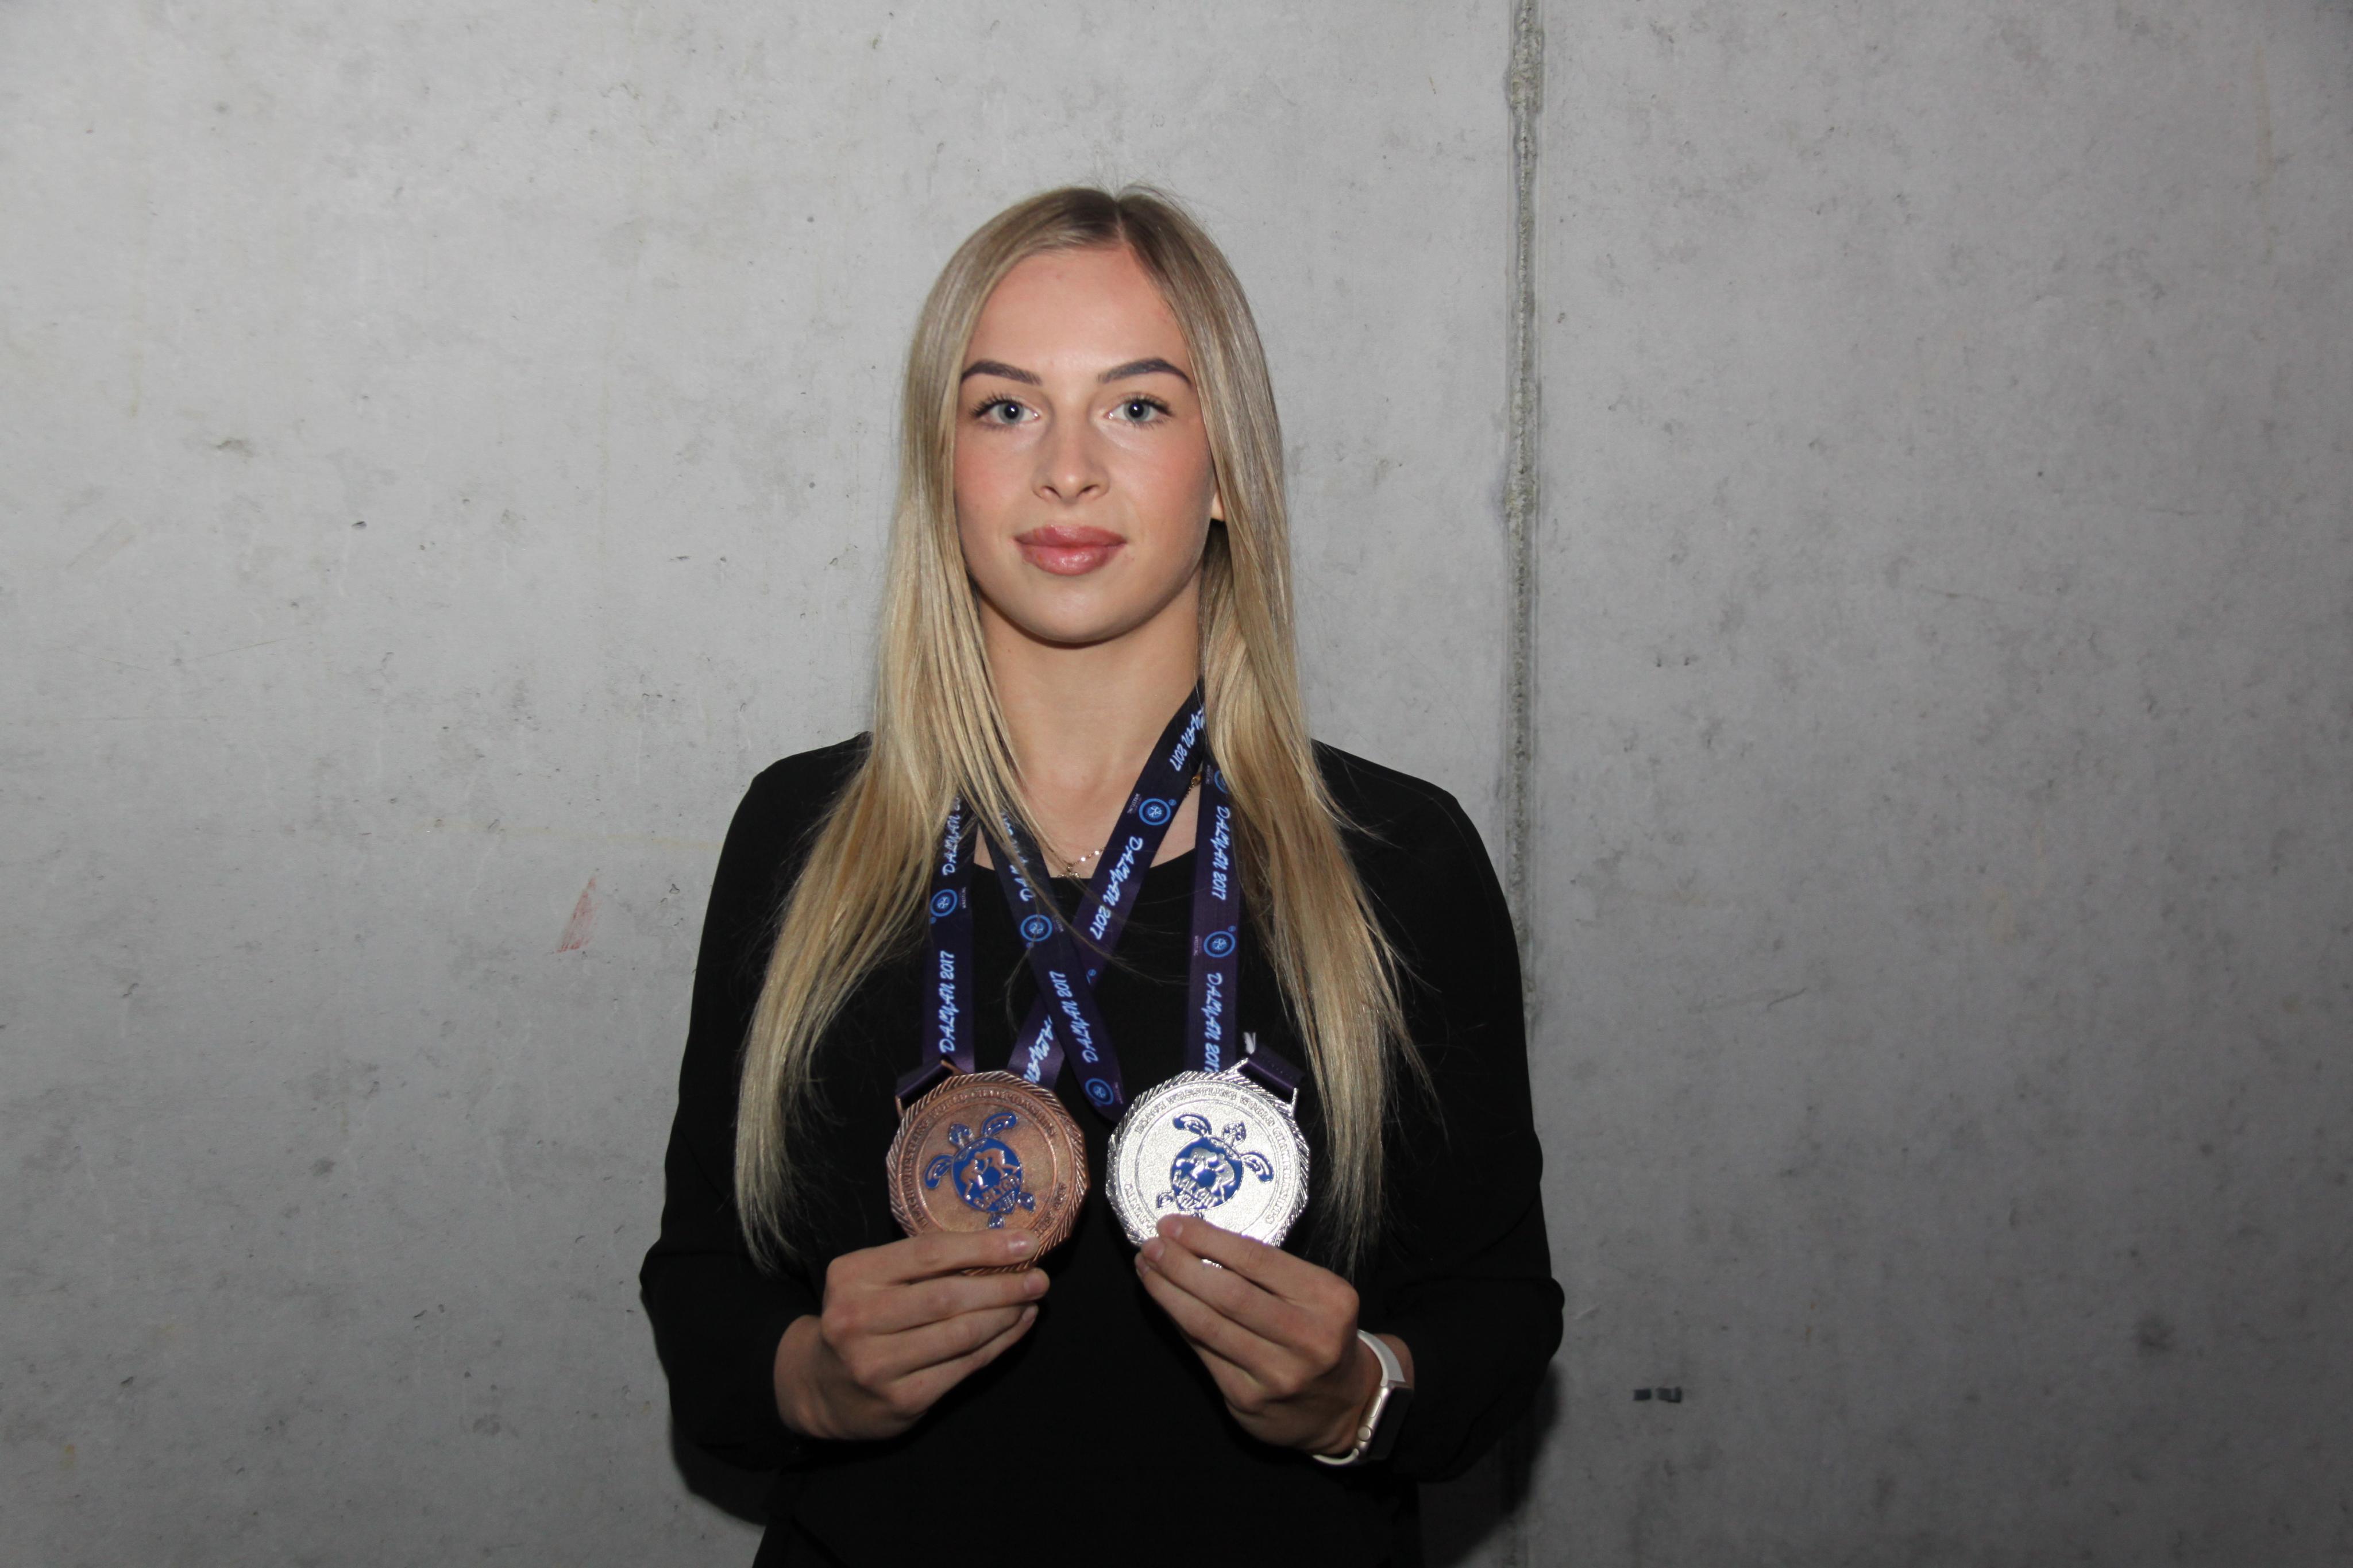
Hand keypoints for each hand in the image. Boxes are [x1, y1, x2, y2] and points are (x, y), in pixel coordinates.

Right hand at [774, 1230, 1048, 1440]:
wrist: (820, 1387)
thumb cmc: (860, 1318)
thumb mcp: (871, 1280)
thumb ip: (920, 1265)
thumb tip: (1000, 1246)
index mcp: (852, 1276)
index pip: (928, 1253)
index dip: (983, 1247)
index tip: (1026, 1241)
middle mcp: (858, 1319)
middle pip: (948, 1296)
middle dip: (1003, 1285)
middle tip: (1039, 1277)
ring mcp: (877, 1365)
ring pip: (961, 1334)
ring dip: (1006, 1315)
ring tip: (1030, 1301)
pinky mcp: (900, 1400)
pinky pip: (963, 1368)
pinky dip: (998, 1345)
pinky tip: (1016, 1328)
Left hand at [1134, 1215, 1410, 1455]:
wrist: (1343, 1404)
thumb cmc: (1321, 1333)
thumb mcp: (1317, 1295)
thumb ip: (1271, 1273)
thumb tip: (1199, 1242)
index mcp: (1328, 1299)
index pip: (1257, 1260)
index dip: (1208, 1239)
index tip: (1175, 1223)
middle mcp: (1307, 1338)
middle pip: (1228, 1294)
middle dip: (1180, 1265)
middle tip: (1152, 1245)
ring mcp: (1276, 1374)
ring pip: (1207, 1325)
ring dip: (1168, 1292)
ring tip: (1147, 1268)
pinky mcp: (1248, 1400)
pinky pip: (1202, 1352)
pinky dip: (1178, 1322)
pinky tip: (1165, 1302)